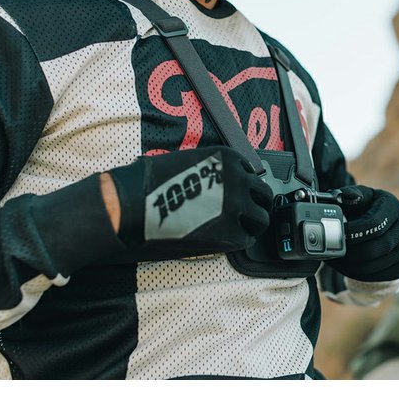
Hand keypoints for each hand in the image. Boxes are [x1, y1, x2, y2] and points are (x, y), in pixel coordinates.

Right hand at [107, 146, 272, 254]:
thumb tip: (223, 183)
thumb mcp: (189, 161)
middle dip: (256, 204)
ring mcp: (237, 207)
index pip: (252, 173)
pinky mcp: (230, 233)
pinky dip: (241, 240)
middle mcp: (238, 180)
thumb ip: (213, 171)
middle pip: (263, 194)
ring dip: (253, 224)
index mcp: (228, 159)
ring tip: (241, 229)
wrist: (135, 204)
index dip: (246, 186)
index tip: (242, 195)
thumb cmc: (152, 181)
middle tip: (247, 213)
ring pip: (262, 218)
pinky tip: (229, 240)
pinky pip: (248, 239)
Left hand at [328, 185, 398, 281]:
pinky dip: (359, 274)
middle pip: (375, 248)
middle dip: (349, 252)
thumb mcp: (364, 197)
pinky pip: (378, 276)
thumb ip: (352, 195)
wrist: (395, 224)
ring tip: (335, 260)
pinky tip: (346, 267)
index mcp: (394, 208)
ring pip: (375, 265)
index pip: (374, 224)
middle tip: (331, 252)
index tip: (335, 233)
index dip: (352, 232)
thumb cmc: (373, 208)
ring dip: (351, 266)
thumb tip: (344, 196)